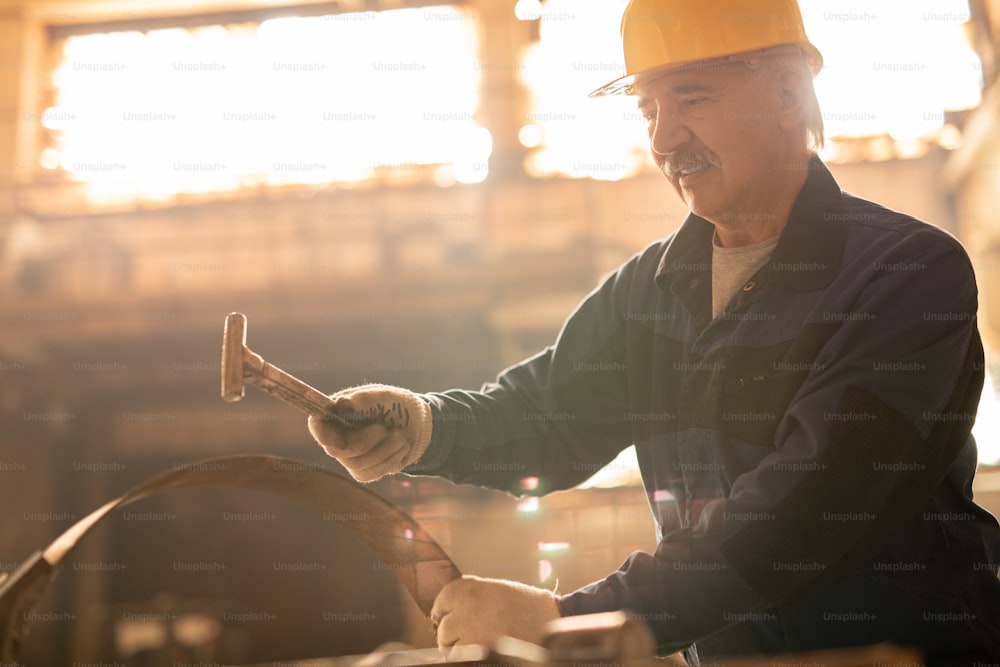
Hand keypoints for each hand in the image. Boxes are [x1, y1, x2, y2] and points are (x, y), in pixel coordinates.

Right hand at [307, 383, 432, 481]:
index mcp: (336, 413)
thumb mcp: (383, 397)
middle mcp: (337, 436)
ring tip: (400, 436)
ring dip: (384, 450)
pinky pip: (371, 473)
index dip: (323, 435)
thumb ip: (363, 400)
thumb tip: (341, 404)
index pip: (317, 426)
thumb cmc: (395, 405)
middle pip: (337, 450)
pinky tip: (400, 447)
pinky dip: (390, 459)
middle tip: (384, 429)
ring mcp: (348, 456)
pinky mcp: (363, 471)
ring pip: (357, 464)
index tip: (340, 441)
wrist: (417, 424)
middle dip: (365, 442)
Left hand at [431, 575, 560, 655]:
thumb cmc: (530, 608)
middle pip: (445, 626)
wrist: (553, 623)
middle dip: (452, 634)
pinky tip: (487, 652)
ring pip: (450, 645)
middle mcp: (466, 606)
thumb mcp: (499, 591)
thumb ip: (473, 599)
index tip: (445, 617)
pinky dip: (470, 657)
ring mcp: (470, 631)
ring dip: (460, 648)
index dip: (445, 611)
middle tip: (468, 637)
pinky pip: (461, 658)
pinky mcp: (477, 650)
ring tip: (483, 644)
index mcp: (471, 588)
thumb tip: (450, 612)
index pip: (443, 600)